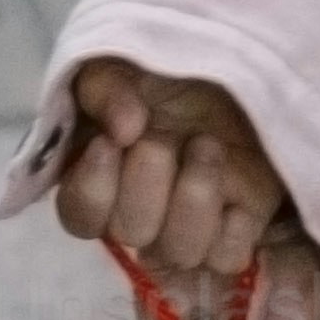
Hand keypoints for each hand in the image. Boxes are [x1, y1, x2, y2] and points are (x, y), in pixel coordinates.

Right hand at [49, 59, 291, 319]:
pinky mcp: (239, 225)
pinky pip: (228, 258)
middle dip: (147, 185)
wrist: (237, 61)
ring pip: (180, 252)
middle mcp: (141, 210)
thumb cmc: (165, 69)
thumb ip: (106, 90)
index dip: (93, 189)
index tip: (110, 144)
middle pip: (131, 232)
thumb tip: (124, 128)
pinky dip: (231, 230)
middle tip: (164, 140)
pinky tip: (234, 194)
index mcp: (100, 177)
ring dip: (193, 200)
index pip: (79, 216)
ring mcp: (191, 223)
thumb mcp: (120, 64)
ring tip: (207, 148)